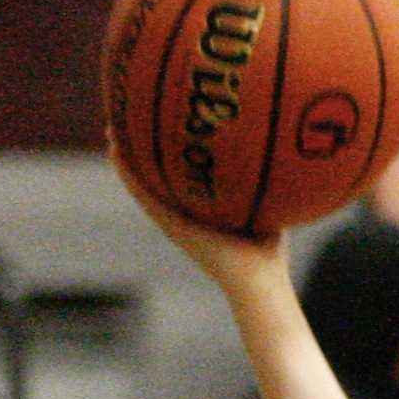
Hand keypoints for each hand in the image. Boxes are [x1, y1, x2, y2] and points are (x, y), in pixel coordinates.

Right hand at [104, 132, 290, 300]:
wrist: (258, 279)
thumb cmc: (269, 252)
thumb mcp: (270, 207)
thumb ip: (270, 183)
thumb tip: (286, 154)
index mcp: (202, 209)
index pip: (180, 176)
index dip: (169, 152)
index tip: (163, 124)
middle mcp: (184, 213)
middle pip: (156, 175)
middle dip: (144, 148)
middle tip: (130, 119)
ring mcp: (174, 220)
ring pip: (142, 183)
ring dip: (126, 156)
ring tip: (112, 128)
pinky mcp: (170, 226)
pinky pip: (144, 195)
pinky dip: (129, 174)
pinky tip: (116, 150)